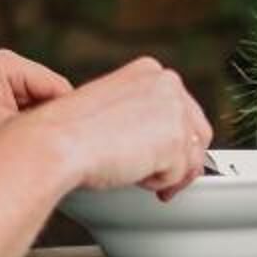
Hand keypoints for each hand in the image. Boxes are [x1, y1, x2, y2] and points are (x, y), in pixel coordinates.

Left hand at [0, 49, 72, 188]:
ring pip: (40, 119)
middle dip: (52, 129)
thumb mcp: (0, 132)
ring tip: (36, 159)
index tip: (74, 147)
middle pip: (52, 104)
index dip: (68, 120)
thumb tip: (75, 142)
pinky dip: (25, 143)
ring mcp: (2, 93)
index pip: (60, 90)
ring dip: (38, 138)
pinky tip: (25, 161)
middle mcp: (8, 74)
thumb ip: (38, 133)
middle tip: (57, 156)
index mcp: (11, 65)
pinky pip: (25, 127)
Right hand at [48, 57, 213, 197]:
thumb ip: (140, 115)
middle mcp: (167, 85)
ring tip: (142, 179)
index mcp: (150, 72)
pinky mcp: (175, 140)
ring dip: (170, 175)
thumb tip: (159, 140)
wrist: (58, 141)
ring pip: (191, 157)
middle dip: (185, 161)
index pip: (183, 108)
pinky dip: (158, 184)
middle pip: (198, 133)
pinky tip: (134, 176)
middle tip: (165, 179)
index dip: (176, 138)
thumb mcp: (113, 109)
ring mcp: (175, 111)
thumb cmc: (71, 130)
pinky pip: (179, 176)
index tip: (162, 153)